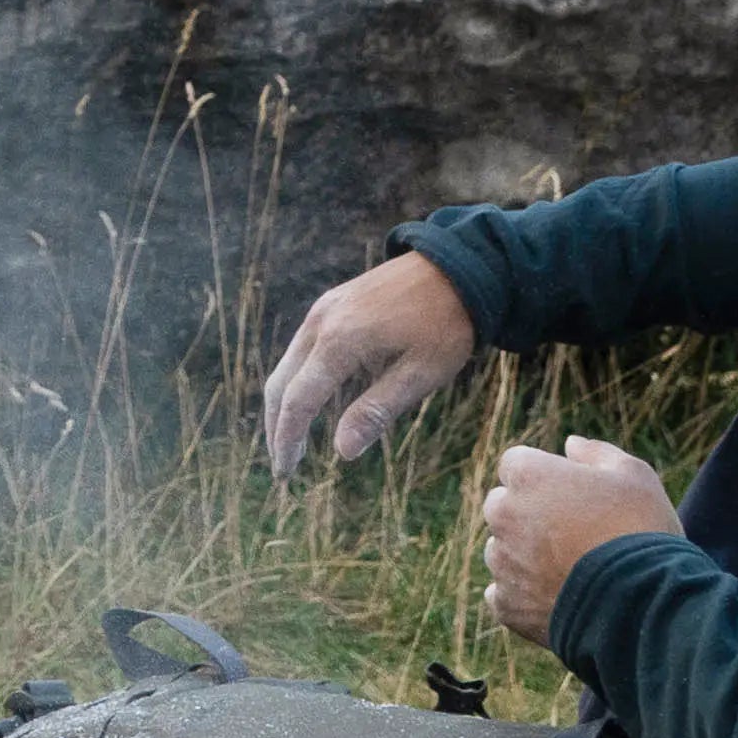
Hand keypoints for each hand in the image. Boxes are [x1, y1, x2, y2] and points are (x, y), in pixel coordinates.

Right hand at [258, 251, 477, 474]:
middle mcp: (321, 322)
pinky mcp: (333, 303)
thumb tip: (341, 451)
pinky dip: (301, 379)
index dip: (287, 439)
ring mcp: (324, 309)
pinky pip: (304, 347)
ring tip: (297, 440)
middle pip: (281, 383)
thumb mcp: (421, 374)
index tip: (285, 473)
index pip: (297, 400)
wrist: (460, 265)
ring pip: (288, 364)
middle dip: (278, 426)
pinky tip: (319, 400)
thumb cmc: (447, 324)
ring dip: (287, 403)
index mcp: (340, 341)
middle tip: (286, 464)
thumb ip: (377, 410)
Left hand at [482, 436, 677, 644]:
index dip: (544, 476)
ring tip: (572, 570)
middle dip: (527, 514)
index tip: (571, 494)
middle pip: (502, 506)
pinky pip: (504, 594)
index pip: (516, 464)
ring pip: (502, 551)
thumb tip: (570, 444)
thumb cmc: (642, 531)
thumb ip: (597, 453)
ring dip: (524, 555)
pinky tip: (557, 598)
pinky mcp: (507, 605)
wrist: (644, 605)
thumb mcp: (635, 476)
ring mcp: (503, 563)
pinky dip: (524, 596)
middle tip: (573, 533)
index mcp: (528, 475)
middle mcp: (504, 515)